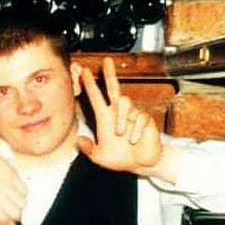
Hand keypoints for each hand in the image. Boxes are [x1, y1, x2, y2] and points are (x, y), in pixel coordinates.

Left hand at [0, 136, 26, 224]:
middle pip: (17, 214)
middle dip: (15, 216)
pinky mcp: (13, 175)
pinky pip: (25, 190)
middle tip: (11, 213)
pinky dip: (23, 194)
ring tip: (14, 202)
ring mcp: (7, 185)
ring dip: (20, 205)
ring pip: (23, 203)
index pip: (4, 220)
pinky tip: (16, 192)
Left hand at [76, 57, 162, 174]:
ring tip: (121, 135)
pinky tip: (134, 140)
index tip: (84, 73)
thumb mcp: (99, 157)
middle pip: (114, 88)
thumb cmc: (119, 159)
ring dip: (122, 119)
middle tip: (106, 61)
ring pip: (126, 103)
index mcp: (104, 119)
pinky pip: (140, 118)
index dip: (90, 85)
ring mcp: (132, 115)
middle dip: (110, 74)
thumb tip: (78, 140)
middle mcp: (117, 113)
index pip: (96, 98)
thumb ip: (88, 150)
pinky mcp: (145, 120)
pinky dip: (136, 130)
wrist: (139, 164)